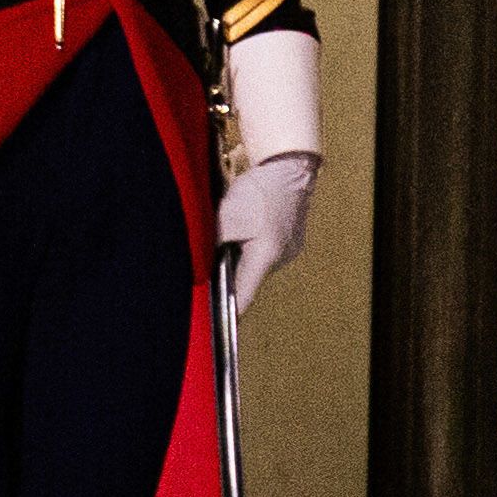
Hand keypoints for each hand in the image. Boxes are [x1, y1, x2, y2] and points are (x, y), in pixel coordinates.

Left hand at [217, 149, 314, 302]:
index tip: (221, 327)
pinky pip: (266, 254)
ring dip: (242, 260)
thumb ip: (216, 245)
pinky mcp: (291, 242)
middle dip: (231, 277)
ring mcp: (289, 250)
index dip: (231, 312)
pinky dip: (253, 250)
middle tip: (213, 268)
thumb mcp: (227, 218)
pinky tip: (248, 232)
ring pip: (257, 265)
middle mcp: (280, 258)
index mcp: (265, 256)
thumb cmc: (257, 191)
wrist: (289, 169)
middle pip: (249, 280)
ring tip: (232, 240)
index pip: (244, 295)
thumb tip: (205, 266)